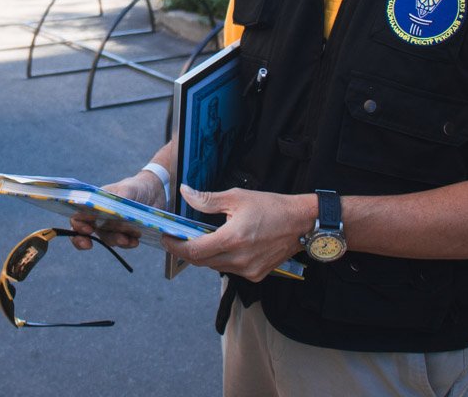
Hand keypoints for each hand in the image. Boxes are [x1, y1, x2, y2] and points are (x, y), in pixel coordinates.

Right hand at [69, 171, 164, 251]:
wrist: (155, 193)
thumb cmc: (136, 187)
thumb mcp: (128, 189)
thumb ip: (120, 197)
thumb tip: (113, 209)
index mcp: (94, 202)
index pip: (77, 216)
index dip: (77, 225)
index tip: (86, 230)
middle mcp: (99, 216)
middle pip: (85, 231)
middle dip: (84, 240)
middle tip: (89, 244)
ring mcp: (111, 226)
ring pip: (106, 239)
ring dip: (115, 241)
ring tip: (128, 240)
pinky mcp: (124, 233)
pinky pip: (121, 243)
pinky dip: (127, 244)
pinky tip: (135, 241)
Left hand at [160, 186, 312, 282]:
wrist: (301, 223)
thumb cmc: (271, 207)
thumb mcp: (237, 197)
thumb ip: (207, 199)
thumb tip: (185, 193)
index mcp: (232, 239)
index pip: (194, 251)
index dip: (176, 246)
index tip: (166, 238)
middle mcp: (239, 259)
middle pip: (201, 261)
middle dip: (187, 250)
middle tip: (178, 237)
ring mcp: (248, 270)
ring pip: (215, 266)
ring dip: (205, 254)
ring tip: (202, 238)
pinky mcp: (256, 275)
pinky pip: (230, 269)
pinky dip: (222, 259)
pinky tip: (226, 245)